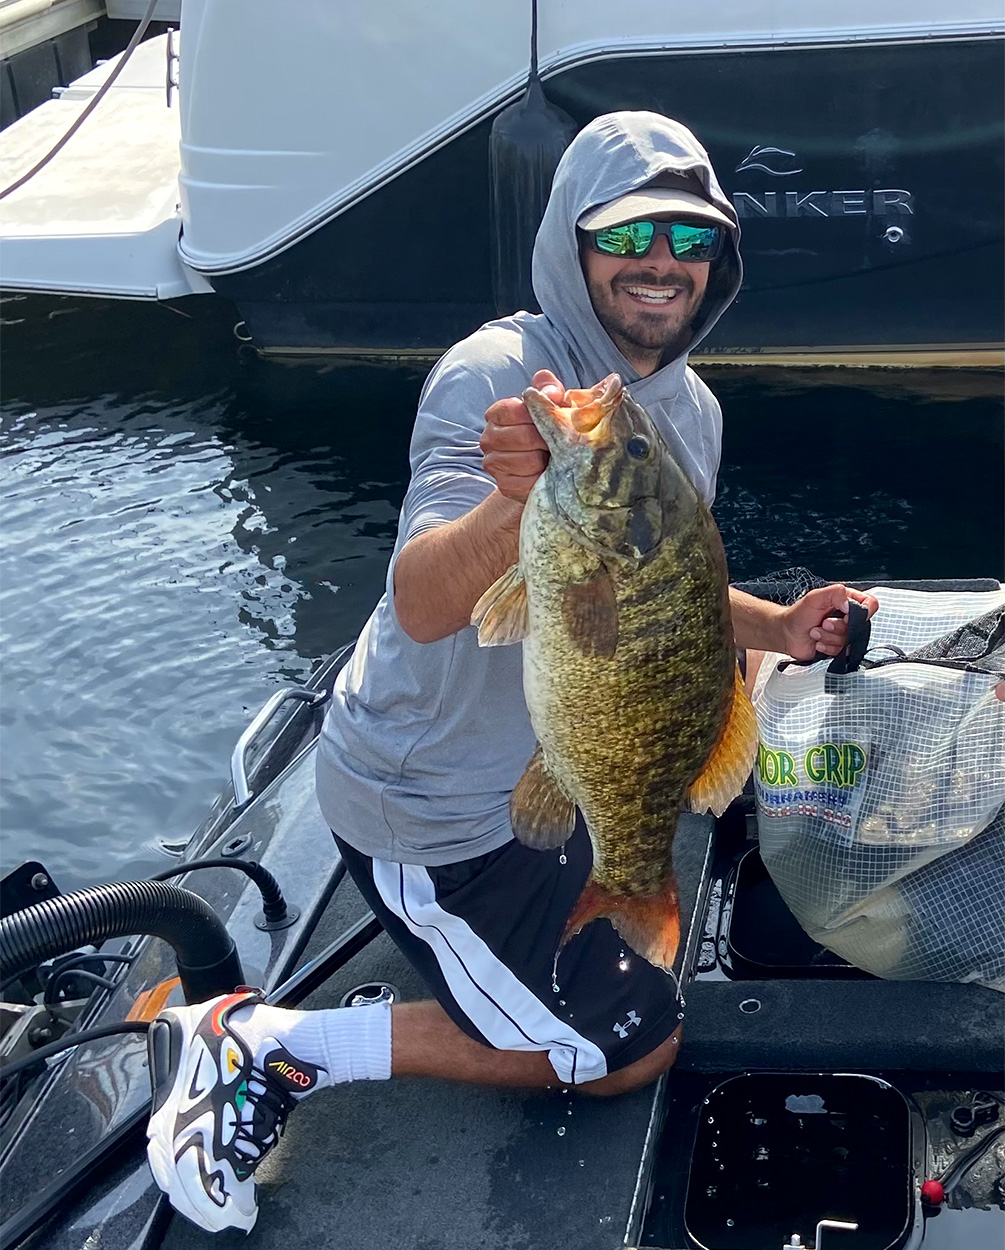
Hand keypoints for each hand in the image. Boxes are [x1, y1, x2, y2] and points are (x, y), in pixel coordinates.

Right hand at [480, 369, 563, 503]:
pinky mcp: (503, 485)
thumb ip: (551, 391)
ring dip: (546, 460)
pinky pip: (526, 483)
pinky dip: (541, 479)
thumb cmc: (549, 429)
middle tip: (556, 442)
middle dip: (545, 440)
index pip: (511, 410)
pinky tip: (547, 474)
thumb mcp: (553, 404)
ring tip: (553, 457)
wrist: (547, 466)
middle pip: (522, 436)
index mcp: (497, 414)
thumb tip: (552, 393)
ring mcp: (493, 463)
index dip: (535, 415)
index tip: (550, 420)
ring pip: (526, 461)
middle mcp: (488, 438)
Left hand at [780, 583, 879, 660]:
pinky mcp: (838, 647)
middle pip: (860, 626)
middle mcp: (847, 617)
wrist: (786, 633)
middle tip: (824, 623)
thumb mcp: (815, 597)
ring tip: (815, 632)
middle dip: (838, 626)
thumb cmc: (798, 614)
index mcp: (846, 601)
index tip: (847, 614)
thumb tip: (850, 605)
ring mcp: (843, 633)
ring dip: (829, 637)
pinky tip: (817, 642)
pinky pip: (841, 651)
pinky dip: (827, 647)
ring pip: (849, 640)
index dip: (862, 611)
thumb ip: (835, 594)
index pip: (870, 604)